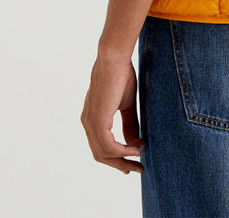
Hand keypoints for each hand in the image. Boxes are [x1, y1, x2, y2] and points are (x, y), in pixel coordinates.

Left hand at [80, 49, 145, 174]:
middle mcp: (87, 122)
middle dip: (120, 164)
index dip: (116, 158)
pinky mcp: (98, 120)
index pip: (100, 146)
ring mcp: (90, 122)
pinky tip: (136, 148)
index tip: (133, 161)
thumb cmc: (121, 76)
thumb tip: (135, 144)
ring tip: (140, 157)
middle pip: (100, 155)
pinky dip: (123, 151)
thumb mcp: (126, 105)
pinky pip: (109, 145)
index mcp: (92, 118)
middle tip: (137, 169)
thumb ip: (129, 124)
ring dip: (123, 159)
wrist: (115, 59)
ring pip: (104, 153)